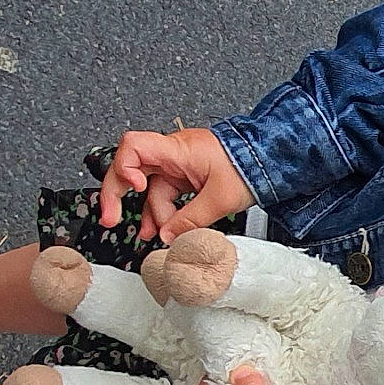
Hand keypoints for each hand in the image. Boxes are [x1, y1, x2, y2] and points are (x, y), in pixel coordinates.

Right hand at [100, 127, 255, 241]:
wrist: (271, 159)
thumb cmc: (250, 167)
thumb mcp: (221, 199)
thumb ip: (191, 220)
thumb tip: (169, 238)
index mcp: (179, 149)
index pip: (133, 146)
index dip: (125, 168)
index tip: (134, 190)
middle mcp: (174, 153)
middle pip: (132, 168)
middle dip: (119, 195)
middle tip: (112, 218)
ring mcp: (180, 164)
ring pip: (153, 188)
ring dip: (150, 213)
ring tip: (151, 235)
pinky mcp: (188, 174)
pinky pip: (167, 193)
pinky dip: (165, 211)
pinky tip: (165, 229)